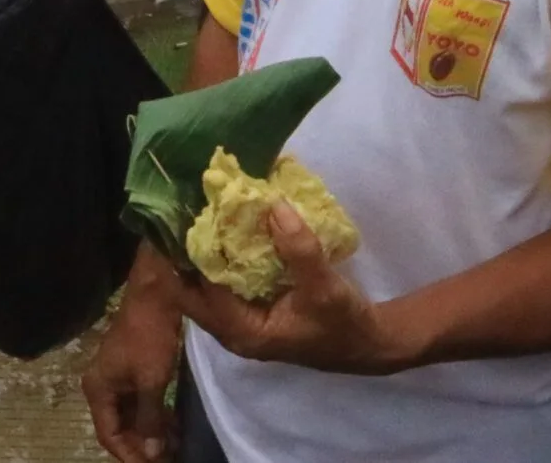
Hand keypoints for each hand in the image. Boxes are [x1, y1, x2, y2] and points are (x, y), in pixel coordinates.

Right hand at [85, 251, 185, 462]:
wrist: (156, 295)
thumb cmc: (150, 337)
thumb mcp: (152, 382)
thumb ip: (150, 419)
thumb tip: (152, 453)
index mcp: (98, 389)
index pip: (109, 435)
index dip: (130, 454)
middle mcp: (102, 386)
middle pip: (119, 427)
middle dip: (142, 445)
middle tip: (169, 457)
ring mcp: (116, 378)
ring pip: (131, 416)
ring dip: (150, 432)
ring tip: (175, 445)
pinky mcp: (131, 371)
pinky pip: (139, 403)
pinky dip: (154, 415)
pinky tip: (173, 426)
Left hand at [174, 204, 405, 374]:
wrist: (367, 344)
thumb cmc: (343, 322)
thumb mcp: (325, 286)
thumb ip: (299, 249)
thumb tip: (274, 206)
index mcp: (243, 331)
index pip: (200, 290)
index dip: (191, 253)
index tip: (185, 215)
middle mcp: (232, 332)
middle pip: (189, 291)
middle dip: (183, 254)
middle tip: (182, 210)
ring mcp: (239, 324)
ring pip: (202, 288)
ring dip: (199, 256)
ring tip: (196, 214)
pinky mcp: (249, 314)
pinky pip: (220, 286)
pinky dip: (217, 261)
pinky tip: (221, 232)